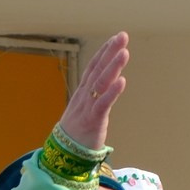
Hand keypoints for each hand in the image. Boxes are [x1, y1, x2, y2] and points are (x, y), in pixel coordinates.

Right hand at [59, 32, 129, 152]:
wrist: (65, 153)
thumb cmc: (78, 131)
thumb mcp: (86, 108)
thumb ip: (96, 96)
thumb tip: (107, 86)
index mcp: (84, 91)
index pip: (94, 66)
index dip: (105, 51)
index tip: (115, 38)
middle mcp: (85, 94)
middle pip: (99, 68)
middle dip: (111, 51)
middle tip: (123, 36)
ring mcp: (88, 105)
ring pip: (101, 82)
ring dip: (113, 66)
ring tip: (125, 52)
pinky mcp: (93, 119)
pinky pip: (103, 103)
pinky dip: (112, 92)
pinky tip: (122, 81)